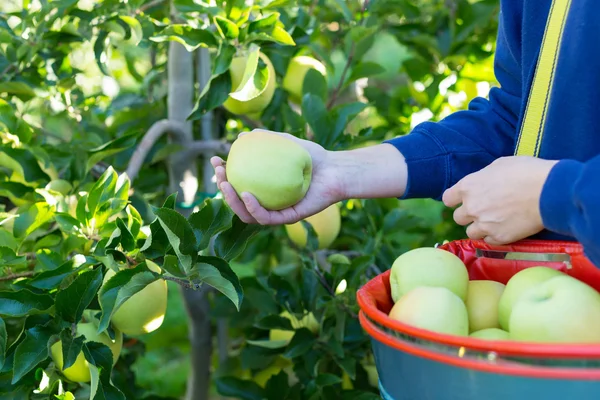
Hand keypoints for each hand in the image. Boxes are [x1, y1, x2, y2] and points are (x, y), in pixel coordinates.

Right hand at [211, 130, 345, 224]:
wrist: (337, 170)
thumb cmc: (315, 157)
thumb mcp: (288, 143)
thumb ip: (267, 139)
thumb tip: (242, 136)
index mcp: (265, 188)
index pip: (238, 184)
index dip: (223, 175)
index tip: (216, 160)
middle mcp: (270, 202)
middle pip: (238, 201)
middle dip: (223, 189)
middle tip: (219, 173)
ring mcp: (278, 212)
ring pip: (247, 214)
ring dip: (233, 202)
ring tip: (227, 185)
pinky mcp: (288, 218)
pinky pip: (266, 218)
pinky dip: (253, 208)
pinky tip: (247, 194)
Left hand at [442, 156, 558, 244]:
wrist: (550, 191)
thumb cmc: (527, 172)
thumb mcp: (500, 165)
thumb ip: (484, 177)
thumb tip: (483, 182)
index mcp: (468, 186)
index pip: (448, 198)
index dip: (455, 199)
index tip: (463, 200)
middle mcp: (472, 207)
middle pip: (458, 217)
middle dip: (469, 214)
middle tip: (485, 210)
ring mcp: (484, 224)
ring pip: (471, 232)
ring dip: (480, 228)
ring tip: (496, 221)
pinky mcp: (499, 237)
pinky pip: (489, 241)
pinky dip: (495, 236)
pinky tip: (506, 228)